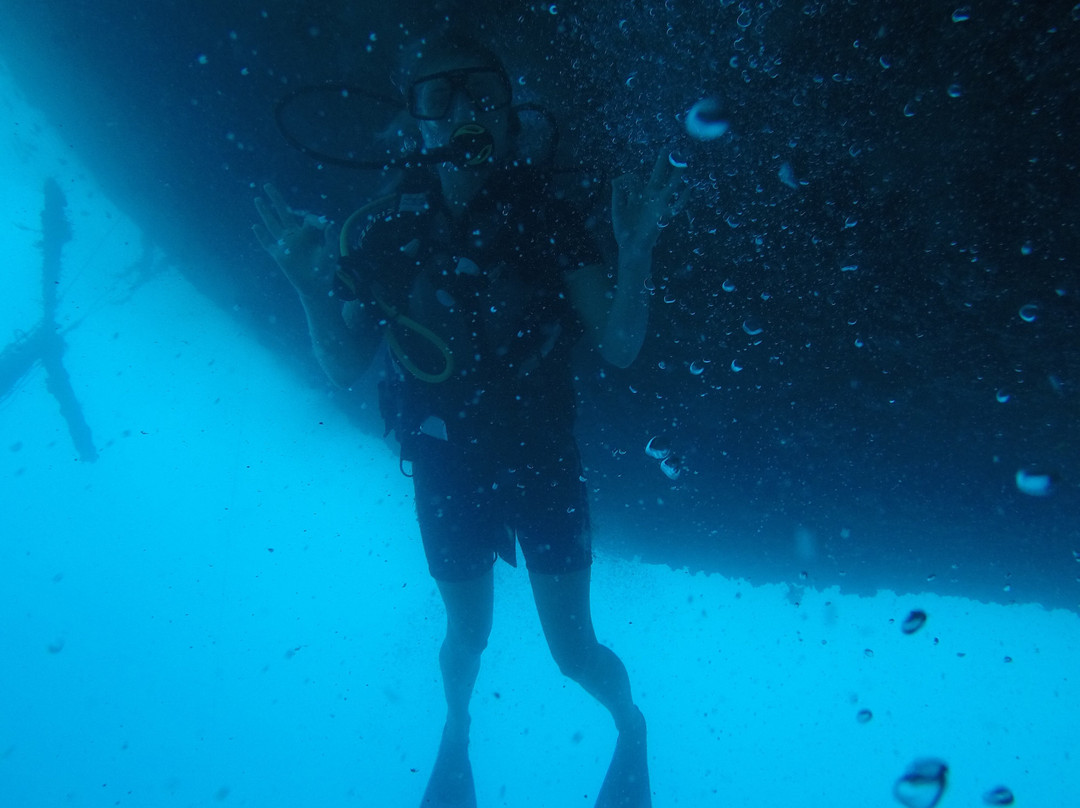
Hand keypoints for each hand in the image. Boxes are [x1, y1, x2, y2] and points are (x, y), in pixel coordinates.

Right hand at [253, 183, 337, 298]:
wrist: (316, 286)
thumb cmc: (325, 268)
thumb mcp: (331, 253)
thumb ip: (330, 238)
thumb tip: (329, 223)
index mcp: (309, 233)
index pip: (308, 218)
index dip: (315, 220)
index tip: (324, 225)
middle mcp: (295, 235)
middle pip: (284, 213)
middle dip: (277, 199)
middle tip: (268, 185)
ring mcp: (285, 244)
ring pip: (272, 224)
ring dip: (265, 212)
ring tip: (258, 199)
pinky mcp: (279, 255)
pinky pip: (268, 243)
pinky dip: (262, 236)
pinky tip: (255, 226)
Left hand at [611, 151, 685, 253]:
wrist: (630, 247)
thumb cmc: (624, 230)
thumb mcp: (617, 209)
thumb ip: (617, 194)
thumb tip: (616, 178)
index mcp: (638, 195)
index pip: (636, 178)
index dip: (627, 178)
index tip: (619, 182)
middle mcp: (650, 197)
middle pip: (658, 175)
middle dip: (663, 162)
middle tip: (669, 147)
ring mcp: (658, 205)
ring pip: (670, 186)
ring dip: (676, 174)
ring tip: (682, 161)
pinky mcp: (663, 215)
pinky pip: (676, 206)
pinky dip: (683, 198)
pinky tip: (688, 189)